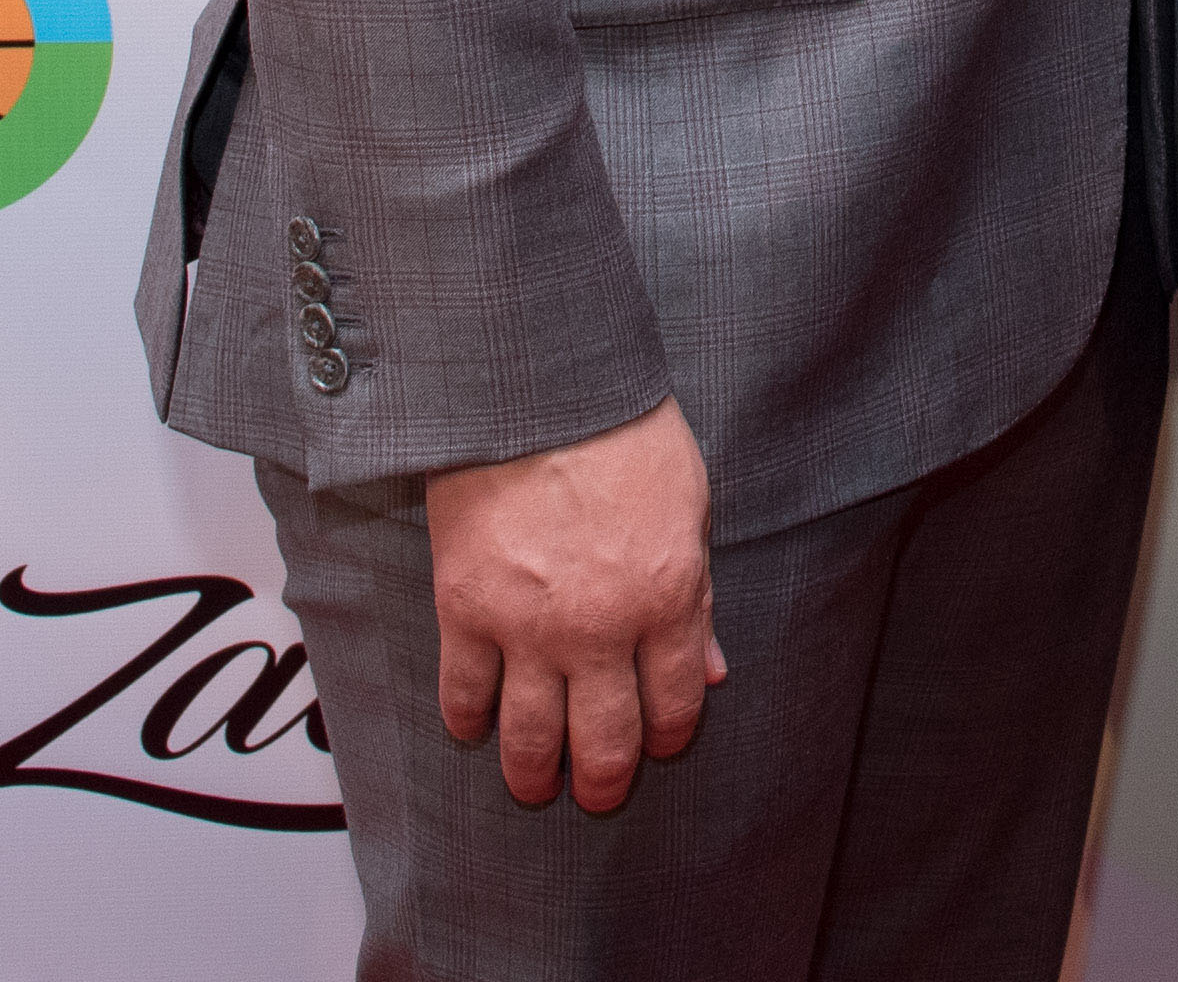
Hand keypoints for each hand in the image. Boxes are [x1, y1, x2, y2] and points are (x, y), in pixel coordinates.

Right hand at [428, 395, 725, 810]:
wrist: (539, 386)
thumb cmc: (626, 429)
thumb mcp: (691, 502)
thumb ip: (698, 594)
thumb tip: (711, 670)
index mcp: (668, 596)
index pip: (676, 701)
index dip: (669, 734)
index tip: (659, 743)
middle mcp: (601, 628)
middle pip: (604, 740)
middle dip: (603, 781)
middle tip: (594, 794)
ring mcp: (529, 626)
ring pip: (530, 737)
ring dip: (533, 773)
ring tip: (533, 785)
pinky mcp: (466, 610)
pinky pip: (465, 694)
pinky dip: (469, 720)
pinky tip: (476, 725)